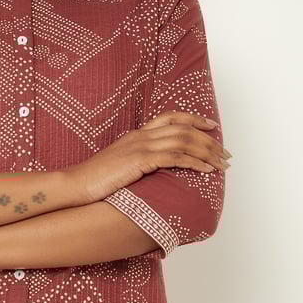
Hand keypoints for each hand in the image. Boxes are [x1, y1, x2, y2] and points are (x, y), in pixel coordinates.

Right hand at [67, 112, 231, 203]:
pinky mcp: (140, 160)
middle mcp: (141, 136)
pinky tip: (206, 170)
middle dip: (209, 141)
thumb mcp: (119, 165)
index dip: (195, 120)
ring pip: (184, 142)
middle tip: (225, 154)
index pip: (172, 118)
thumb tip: (153, 169)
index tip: (212, 127)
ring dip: (207, 153)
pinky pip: (175, 158)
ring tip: (221, 164)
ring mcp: (141, 147)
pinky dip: (194, 163)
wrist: (76, 183)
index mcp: (137, 134)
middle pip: (184, 129)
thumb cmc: (95, 180)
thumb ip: (137, 161)